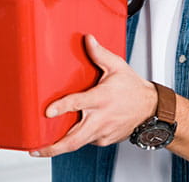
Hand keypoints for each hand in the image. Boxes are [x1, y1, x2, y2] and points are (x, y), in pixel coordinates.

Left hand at [30, 34, 155, 156]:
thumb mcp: (118, 67)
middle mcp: (101, 118)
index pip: (78, 103)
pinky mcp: (104, 140)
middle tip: (37, 150)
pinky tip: (66, 135)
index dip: (62, 107)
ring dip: (60, 146)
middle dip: (54, 147)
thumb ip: (99, 54)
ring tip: (42, 148)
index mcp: (101, 98)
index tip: (48, 112)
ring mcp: (102, 132)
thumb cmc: (133, 89)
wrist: (151, 110)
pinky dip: (76, 138)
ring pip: (78, 143)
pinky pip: (86, 141)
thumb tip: (88, 39)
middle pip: (74, 139)